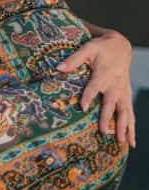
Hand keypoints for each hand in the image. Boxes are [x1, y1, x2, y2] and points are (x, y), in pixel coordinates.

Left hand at [57, 31, 135, 146]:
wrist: (122, 47)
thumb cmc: (102, 48)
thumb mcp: (88, 48)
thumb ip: (74, 58)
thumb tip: (58, 68)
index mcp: (104, 74)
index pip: (95, 86)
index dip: (89, 96)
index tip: (83, 107)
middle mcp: (115, 85)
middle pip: (111, 104)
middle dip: (107, 118)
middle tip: (103, 132)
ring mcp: (122, 92)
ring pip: (125, 112)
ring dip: (123, 127)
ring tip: (121, 142)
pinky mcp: (127, 96)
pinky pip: (130, 114)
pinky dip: (131, 128)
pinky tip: (131, 142)